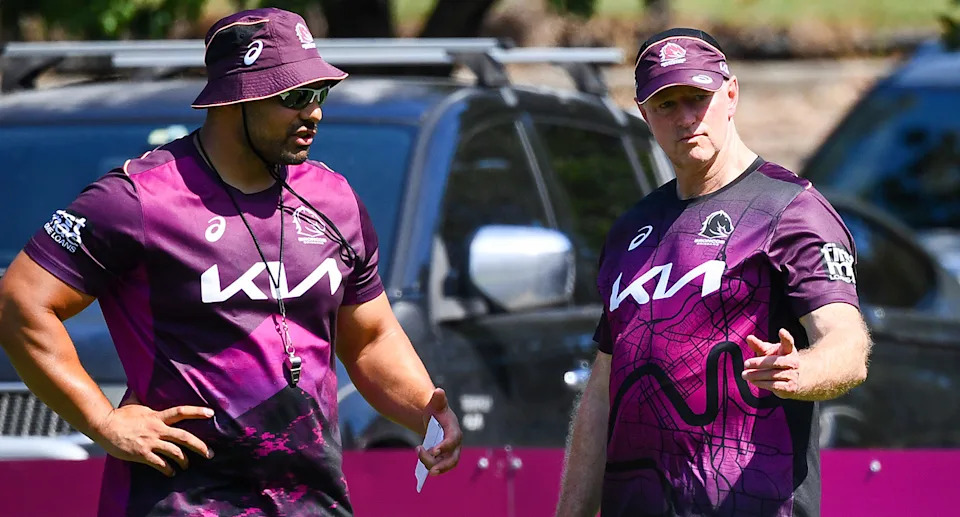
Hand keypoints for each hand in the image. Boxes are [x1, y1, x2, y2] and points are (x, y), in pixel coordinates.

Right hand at [92, 392, 214, 476]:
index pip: (181, 412)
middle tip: (209, 454)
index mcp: (157, 416)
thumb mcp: (133, 403)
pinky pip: (160, 464)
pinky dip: (168, 469)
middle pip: (184, 437)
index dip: (197, 412)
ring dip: (184, 461)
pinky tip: (171, 472)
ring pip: (175, 453)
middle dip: (199, 446)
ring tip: (186, 465)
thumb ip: (140, 395)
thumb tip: (136, 382)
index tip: (211, 413)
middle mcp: (157, 429)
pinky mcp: (142, 454)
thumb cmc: (119, 415)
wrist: (104, 426)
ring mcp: (150, 442)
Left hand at [416, 387, 462, 475]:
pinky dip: (432, 468)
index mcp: (454, 430)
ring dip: (434, 467)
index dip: (445, 446)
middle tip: (429, 471)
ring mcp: (451, 452)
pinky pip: (440, 467)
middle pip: (453, 459)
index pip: (453, 440)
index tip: (433, 451)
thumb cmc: (437, 411)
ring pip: (446, 465)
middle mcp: (456, 444)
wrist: (436, 418)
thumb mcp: (436, 404)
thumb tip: (439, 391)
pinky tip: (422, 469)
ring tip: (419, 459)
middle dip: (442, 466)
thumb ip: (438, 399)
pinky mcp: (444, 458)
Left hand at [742, 328, 802, 398]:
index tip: (781, 330)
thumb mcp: (769, 351)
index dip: (785, 337)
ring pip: (772, 375)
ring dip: (756, 375)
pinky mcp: (790, 387)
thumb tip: (748, 337)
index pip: (788, 342)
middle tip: (746, 363)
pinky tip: (752, 381)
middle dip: (759, 363)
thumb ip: (759, 345)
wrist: (795, 379)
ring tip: (744, 374)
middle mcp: (793, 362)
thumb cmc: (778, 361)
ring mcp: (793, 375)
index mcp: (789, 350)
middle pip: (776, 362)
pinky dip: (761, 383)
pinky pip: (773, 385)